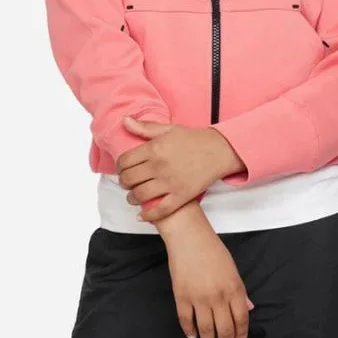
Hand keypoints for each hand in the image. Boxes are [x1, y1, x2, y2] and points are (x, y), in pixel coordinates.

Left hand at [116, 118, 242, 221]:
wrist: (218, 151)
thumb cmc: (194, 139)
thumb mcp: (168, 129)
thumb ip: (144, 127)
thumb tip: (124, 121)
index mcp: (154, 149)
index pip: (125, 161)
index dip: (119, 167)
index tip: (122, 169)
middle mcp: (159, 167)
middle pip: (129, 179)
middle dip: (123, 182)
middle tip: (126, 182)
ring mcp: (169, 183)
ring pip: (140, 196)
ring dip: (132, 198)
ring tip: (133, 196)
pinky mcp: (180, 196)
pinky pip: (159, 211)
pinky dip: (147, 215)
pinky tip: (143, 214)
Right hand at [162, 207, 254, 337]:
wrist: (189, 236)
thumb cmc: (212, 248)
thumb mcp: (232, 267)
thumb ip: (240, 290)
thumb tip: (249, 307)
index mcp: (233, 287)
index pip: (241, 318)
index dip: (241, 333)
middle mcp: (218, 296)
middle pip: (225, 328)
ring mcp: (199, 298)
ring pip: (206, 329)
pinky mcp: (182, 297)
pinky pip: (186, 321)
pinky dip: (190, 332)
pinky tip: (193, 336)